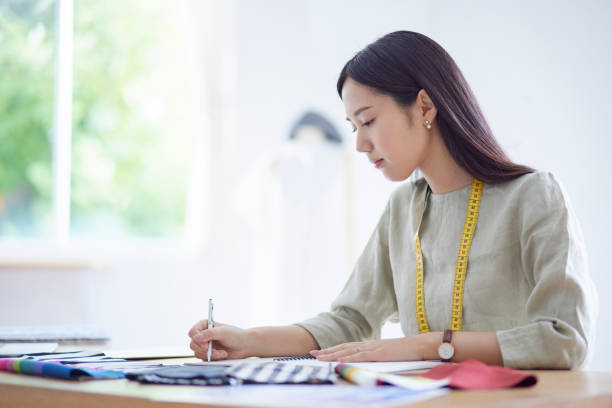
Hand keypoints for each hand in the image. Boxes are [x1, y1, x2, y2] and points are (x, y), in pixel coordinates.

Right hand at [188, 320, 250, 360]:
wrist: (244, 346)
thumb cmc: (235, 335)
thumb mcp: (223, 332)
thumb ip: (209, 333)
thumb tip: (195, 337)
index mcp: (205, 325)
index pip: (193, 332)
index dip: (197, 340)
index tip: (207, 345)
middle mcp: (202, 335)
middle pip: (193, 344)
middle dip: (205, 350)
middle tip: (216, 351)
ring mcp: (204, 345)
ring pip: (197, 353)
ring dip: (211, 355)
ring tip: (223, 353)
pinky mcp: (207, 354)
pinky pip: (203, 359)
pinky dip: (212, 359)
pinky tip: (222, 355)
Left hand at [310, 335, 428, 362]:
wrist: (419, 345)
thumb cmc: (407, 350)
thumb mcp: (388, 353)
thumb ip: (377, 355)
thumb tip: (366, 361)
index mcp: (370, 344)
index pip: (347, 346)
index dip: (333, 349)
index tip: (320, 352)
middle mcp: (368, 344)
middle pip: (343, 347)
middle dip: (327, 351)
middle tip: (312, 354)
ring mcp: (373, 348)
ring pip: (347, 351)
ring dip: (332, 354)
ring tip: (319, 357)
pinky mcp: (378, 353)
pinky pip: (359, 356)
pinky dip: (347, 358)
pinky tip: (338, 361)